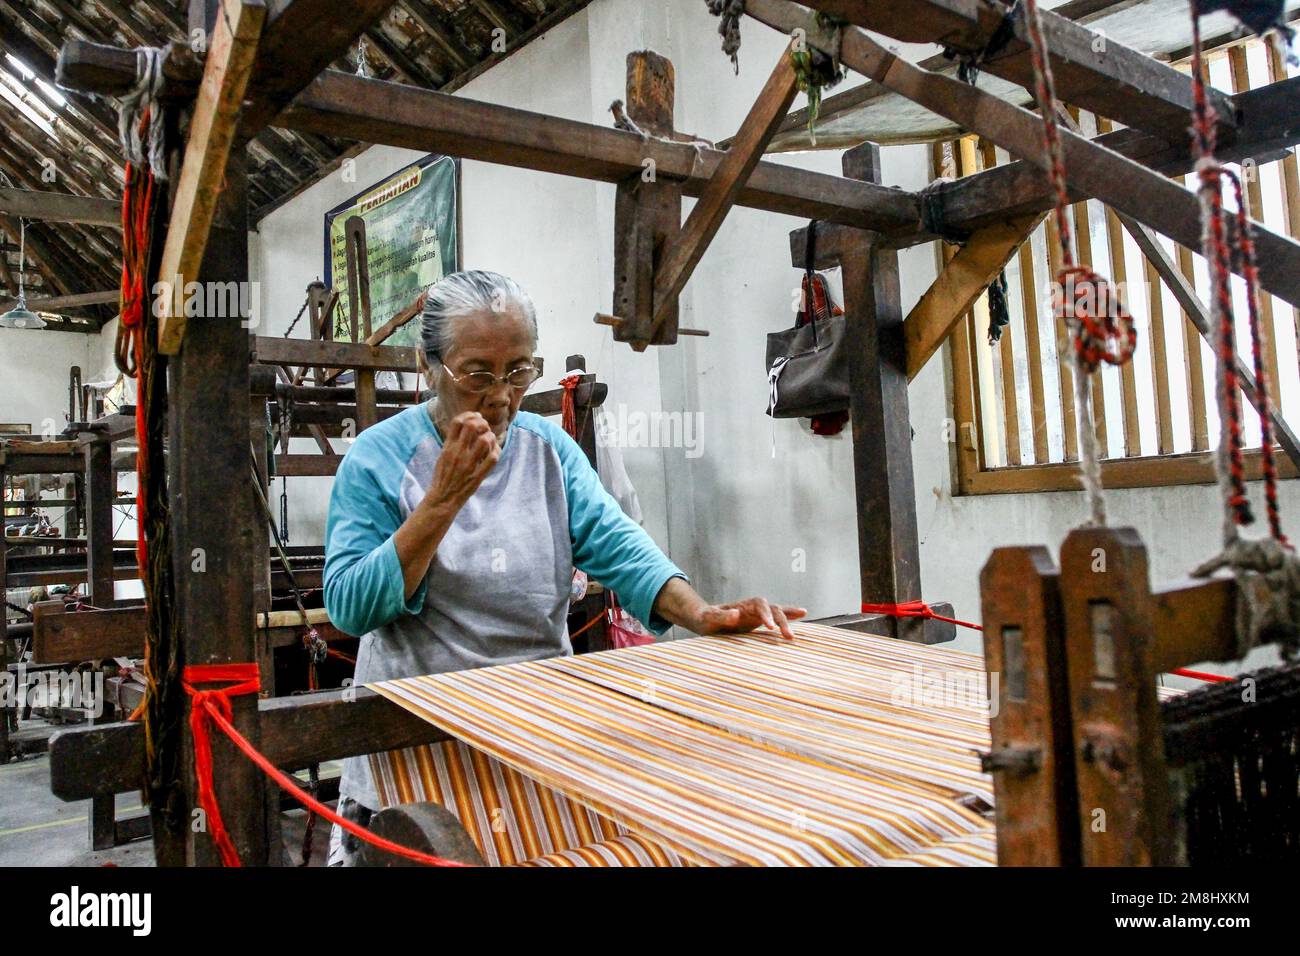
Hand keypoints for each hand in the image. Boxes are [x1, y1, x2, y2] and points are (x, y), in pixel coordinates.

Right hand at [424, 411, 499, 511]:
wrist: (442, 499)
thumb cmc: (443, 476)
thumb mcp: (443, 455)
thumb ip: (453, 441)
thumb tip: (466, 425)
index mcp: (448, 447)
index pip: (458, 422)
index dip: (469, 415)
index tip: (476, 417)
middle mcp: (458, 453)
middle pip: (472, 426)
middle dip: (482, 423)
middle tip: (485, 428)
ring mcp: (468, 465)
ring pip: (485, 440)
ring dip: (490, 437)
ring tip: (489, 441)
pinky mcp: (477, 476)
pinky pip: (493, 459)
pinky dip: (496, 452)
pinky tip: (494, 453)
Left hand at [692, 597, 806, 640]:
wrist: (704, 620)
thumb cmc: (705, 619)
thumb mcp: (709, 618)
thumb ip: (721, 615)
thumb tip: (736, 613)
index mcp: (742, 605)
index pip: (759, 604)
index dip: (766, 614)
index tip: (770, 627)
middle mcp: (753, 607)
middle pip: (772, 608)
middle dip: (782, 620)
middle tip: (789, 637)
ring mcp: (757, 614)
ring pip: (777, 611)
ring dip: (789, 616)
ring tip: (804, 613)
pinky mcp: (758, 622)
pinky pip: (776, 619)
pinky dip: (788, 617)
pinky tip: (801, 615)